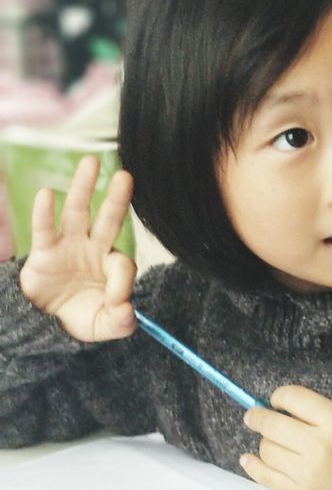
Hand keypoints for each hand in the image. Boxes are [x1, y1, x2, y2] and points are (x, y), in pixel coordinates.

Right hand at [18, 155, 136, 342]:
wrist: (48, 324)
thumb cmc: (83, 316)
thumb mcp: (105, 326)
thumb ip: (120, 322)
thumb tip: (128, 313)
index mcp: (113, 266)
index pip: (123, 264)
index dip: (122, 283)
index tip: (117, 304)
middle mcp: (94, 249)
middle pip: (109, 220)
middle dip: (117, 199)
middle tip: (125, 176)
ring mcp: (69, 246)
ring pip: (78, 213)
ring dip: (83, 189)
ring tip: (90, 163)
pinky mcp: (44, 251)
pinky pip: (45, 228)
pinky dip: (45, 212)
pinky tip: (47, 194)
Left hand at [240, 385, 331, 489]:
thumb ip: (315, 412)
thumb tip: (275, 408)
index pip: (293, 397)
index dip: (279, 397)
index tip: (277, 401)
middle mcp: (319, 445)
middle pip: (273, 425)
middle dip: (259, 417)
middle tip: (253, 416)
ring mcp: (308, 473)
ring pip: (267, 450)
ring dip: (265, 444)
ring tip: (272, 443)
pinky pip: (265, 477)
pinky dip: (253, 466)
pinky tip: (248, 459)